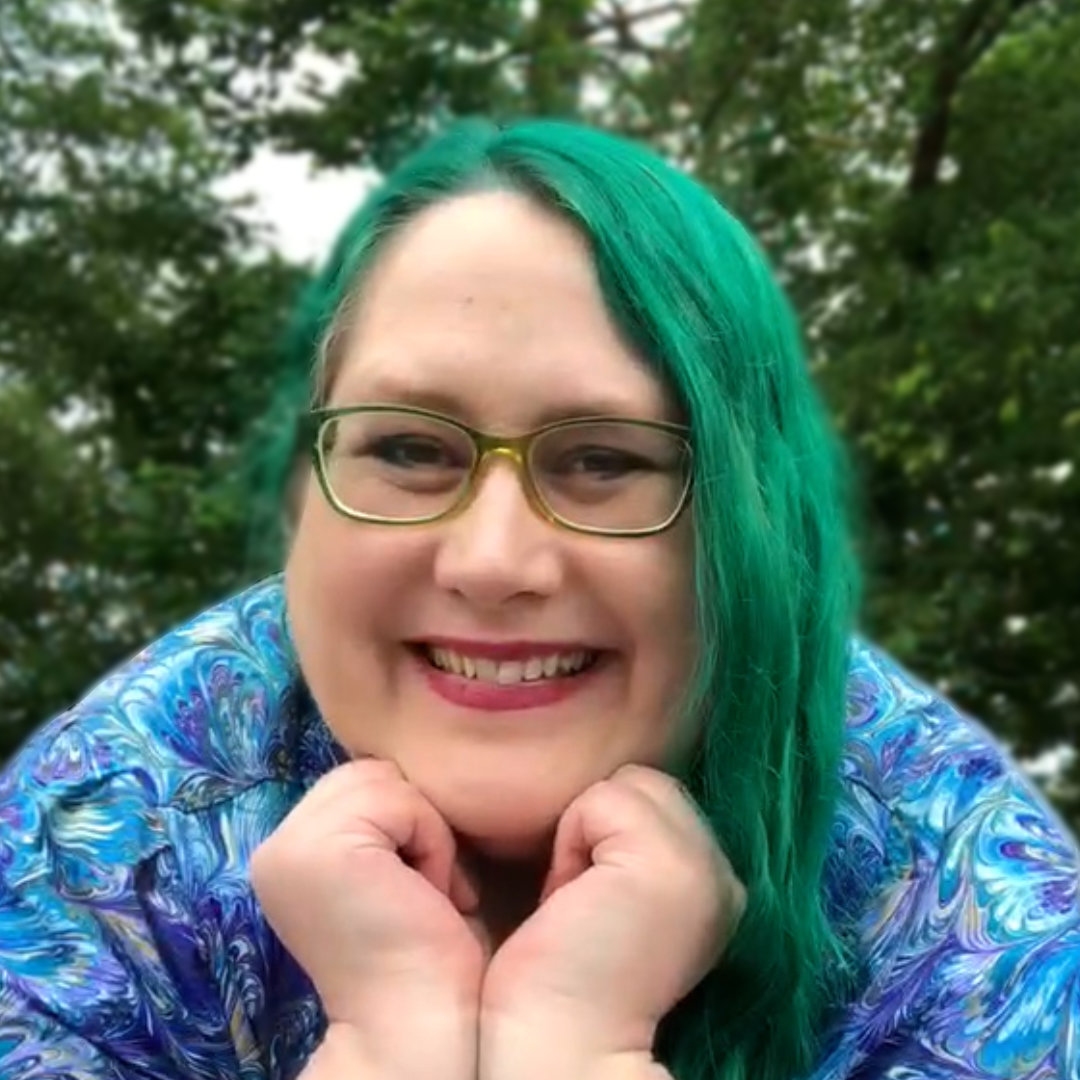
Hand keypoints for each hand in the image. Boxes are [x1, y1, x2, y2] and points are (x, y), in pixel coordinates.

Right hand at [250, 758, 485, 1078]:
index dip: (403, 820)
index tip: (419, 885)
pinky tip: (431, 894)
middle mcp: (274, 845)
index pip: (358, 783)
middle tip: (426, 887)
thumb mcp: (389, 862)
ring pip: (387, 781)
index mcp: (287, 850)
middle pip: (370, 774)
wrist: (416, 1019)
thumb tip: (403, 767)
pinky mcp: (320, 847)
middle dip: (413, 820)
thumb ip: (376, 817)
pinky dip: (433, 842)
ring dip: (426, 831)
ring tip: (427, 890)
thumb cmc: (422, 948)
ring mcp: (289, 845)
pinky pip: (403, 800)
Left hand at [480, 765, 744, 1079]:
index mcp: (718, 882)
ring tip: (580, 899)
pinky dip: (571, 842)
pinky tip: (572, 899)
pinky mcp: (668, 862)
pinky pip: (600, 799)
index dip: (612, 834)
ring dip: (586, 834)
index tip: (594, 900)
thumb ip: (632, 839)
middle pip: (645, 783)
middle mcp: (726, 872)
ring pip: (626, 785)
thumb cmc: (564, 968)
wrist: (561, 1043)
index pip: (660, 799)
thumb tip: (614, 789)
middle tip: (584, 900)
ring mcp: (704, 864)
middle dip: (601, 829)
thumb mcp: (614, 884)